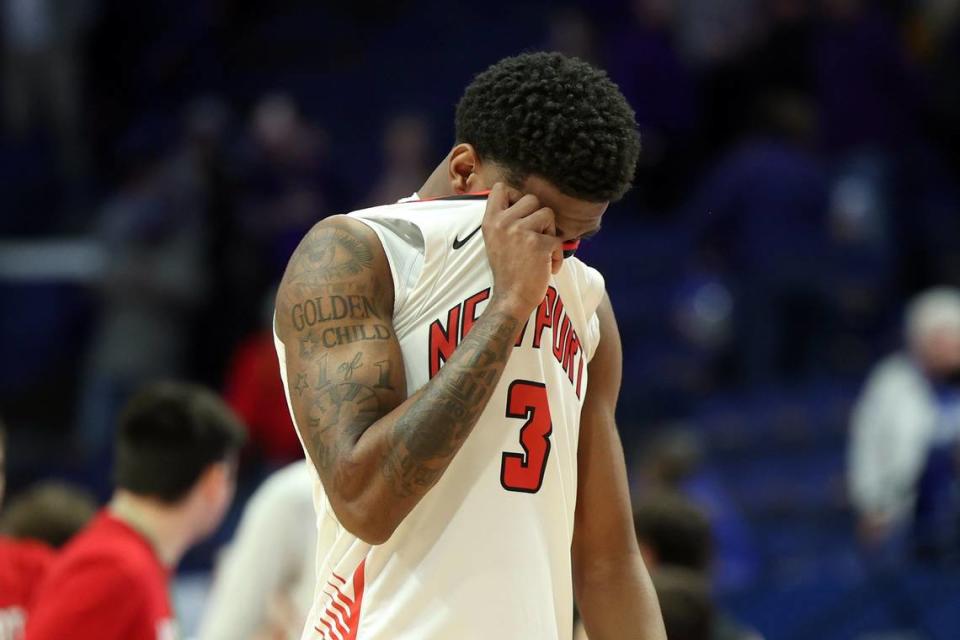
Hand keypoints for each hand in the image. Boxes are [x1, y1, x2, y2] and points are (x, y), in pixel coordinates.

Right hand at [482, 182, 562, 319]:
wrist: (512, 298)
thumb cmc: (507, 271)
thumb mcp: (495, 240)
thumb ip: (504, 219)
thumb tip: (524, 200)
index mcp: (490, 221)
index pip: (501, 188)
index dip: (516, 196)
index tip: (521, 213)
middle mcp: (503, 223)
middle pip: (532, 198)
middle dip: (538, 216)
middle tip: (534, 237)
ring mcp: (521, 232)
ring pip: (548, 214)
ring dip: (549, 232)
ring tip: (542, 250)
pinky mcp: (539, 244)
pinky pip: (558, 239)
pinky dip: (557, 254)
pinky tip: (548, 267)